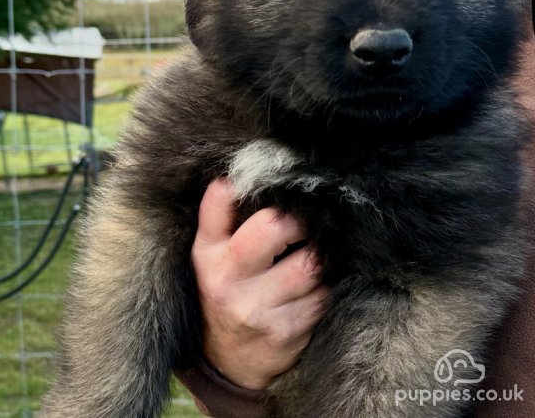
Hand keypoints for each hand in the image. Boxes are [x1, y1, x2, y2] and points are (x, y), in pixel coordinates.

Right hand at [192, 179, 328, 389]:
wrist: (226, 360)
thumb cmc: (223, 290)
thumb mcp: (209, 254)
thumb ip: (220, 214)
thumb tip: (239, 175)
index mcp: (208, 254)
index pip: (220, 204)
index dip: (247, 185)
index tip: (275, 180)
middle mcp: (228, 280)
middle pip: (275, 228)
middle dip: (299, 219)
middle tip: (307, 219)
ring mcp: (258, 309)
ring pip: (310, 264)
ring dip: (319, 255)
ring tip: (314, 251)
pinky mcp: (287, 331)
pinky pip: (322, 296)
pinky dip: (326, 284)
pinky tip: (317, 282)